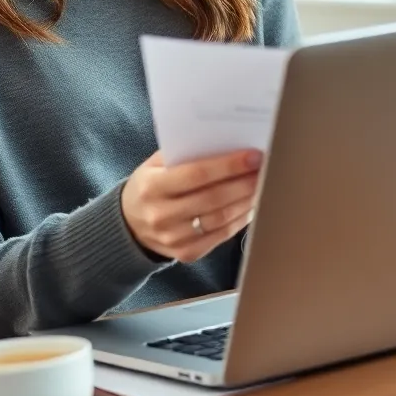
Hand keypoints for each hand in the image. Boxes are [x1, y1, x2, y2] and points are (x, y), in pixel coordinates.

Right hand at [121, 149, 261, 263]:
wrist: (128, 225)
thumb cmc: (149, 186)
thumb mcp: (154, 165)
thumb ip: (183, 154)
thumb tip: (226, 142)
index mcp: (152, 186)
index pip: (196, 174)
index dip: (228, 165)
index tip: (254, 156)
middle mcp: (162, 215)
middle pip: (214, 198)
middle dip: (245, 182)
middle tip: (266, 168)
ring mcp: (174, 238)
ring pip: (221, 218)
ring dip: (247, 200)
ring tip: (264, 183)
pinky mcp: (187, 253)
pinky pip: (221, 235)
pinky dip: (241, 219)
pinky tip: (252, 204)